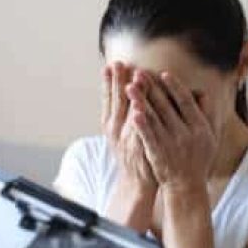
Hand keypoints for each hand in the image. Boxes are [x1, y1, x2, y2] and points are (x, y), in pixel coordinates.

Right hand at [102, 63, 157, 231]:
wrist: (137, 183)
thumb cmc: (135, 155)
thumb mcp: (125, 134)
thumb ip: (127, 114)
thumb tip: (130, 94)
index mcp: (111, 125)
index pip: (109, 99)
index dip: (108, 82)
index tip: (108, 65)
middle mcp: (115, 130)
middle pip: (116, 101)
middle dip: (117, 82)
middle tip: (117, 63)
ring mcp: (125, 138)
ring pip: (126, 114)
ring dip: (128, 97)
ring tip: (131, 79)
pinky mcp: (137, 147)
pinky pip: (138, 131)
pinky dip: (138, 120)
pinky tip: (139, 108)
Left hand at [126, 72, 218, 189]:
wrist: (186, 185)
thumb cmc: (198, 158)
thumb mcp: (210, 136)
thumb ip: (207, 114)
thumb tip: (202, 92)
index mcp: (200, 127)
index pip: (185, 102)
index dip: (174, 87)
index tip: (164, 73)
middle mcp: (186, 134)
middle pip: (166, 106)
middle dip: (151, 88)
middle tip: (138, 72)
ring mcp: (171, 144)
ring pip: (153, 118)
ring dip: (140, 101)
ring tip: (129, 86)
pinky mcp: (158, 153)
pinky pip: (148, 136)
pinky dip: (141, 125)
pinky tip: (132, 113)